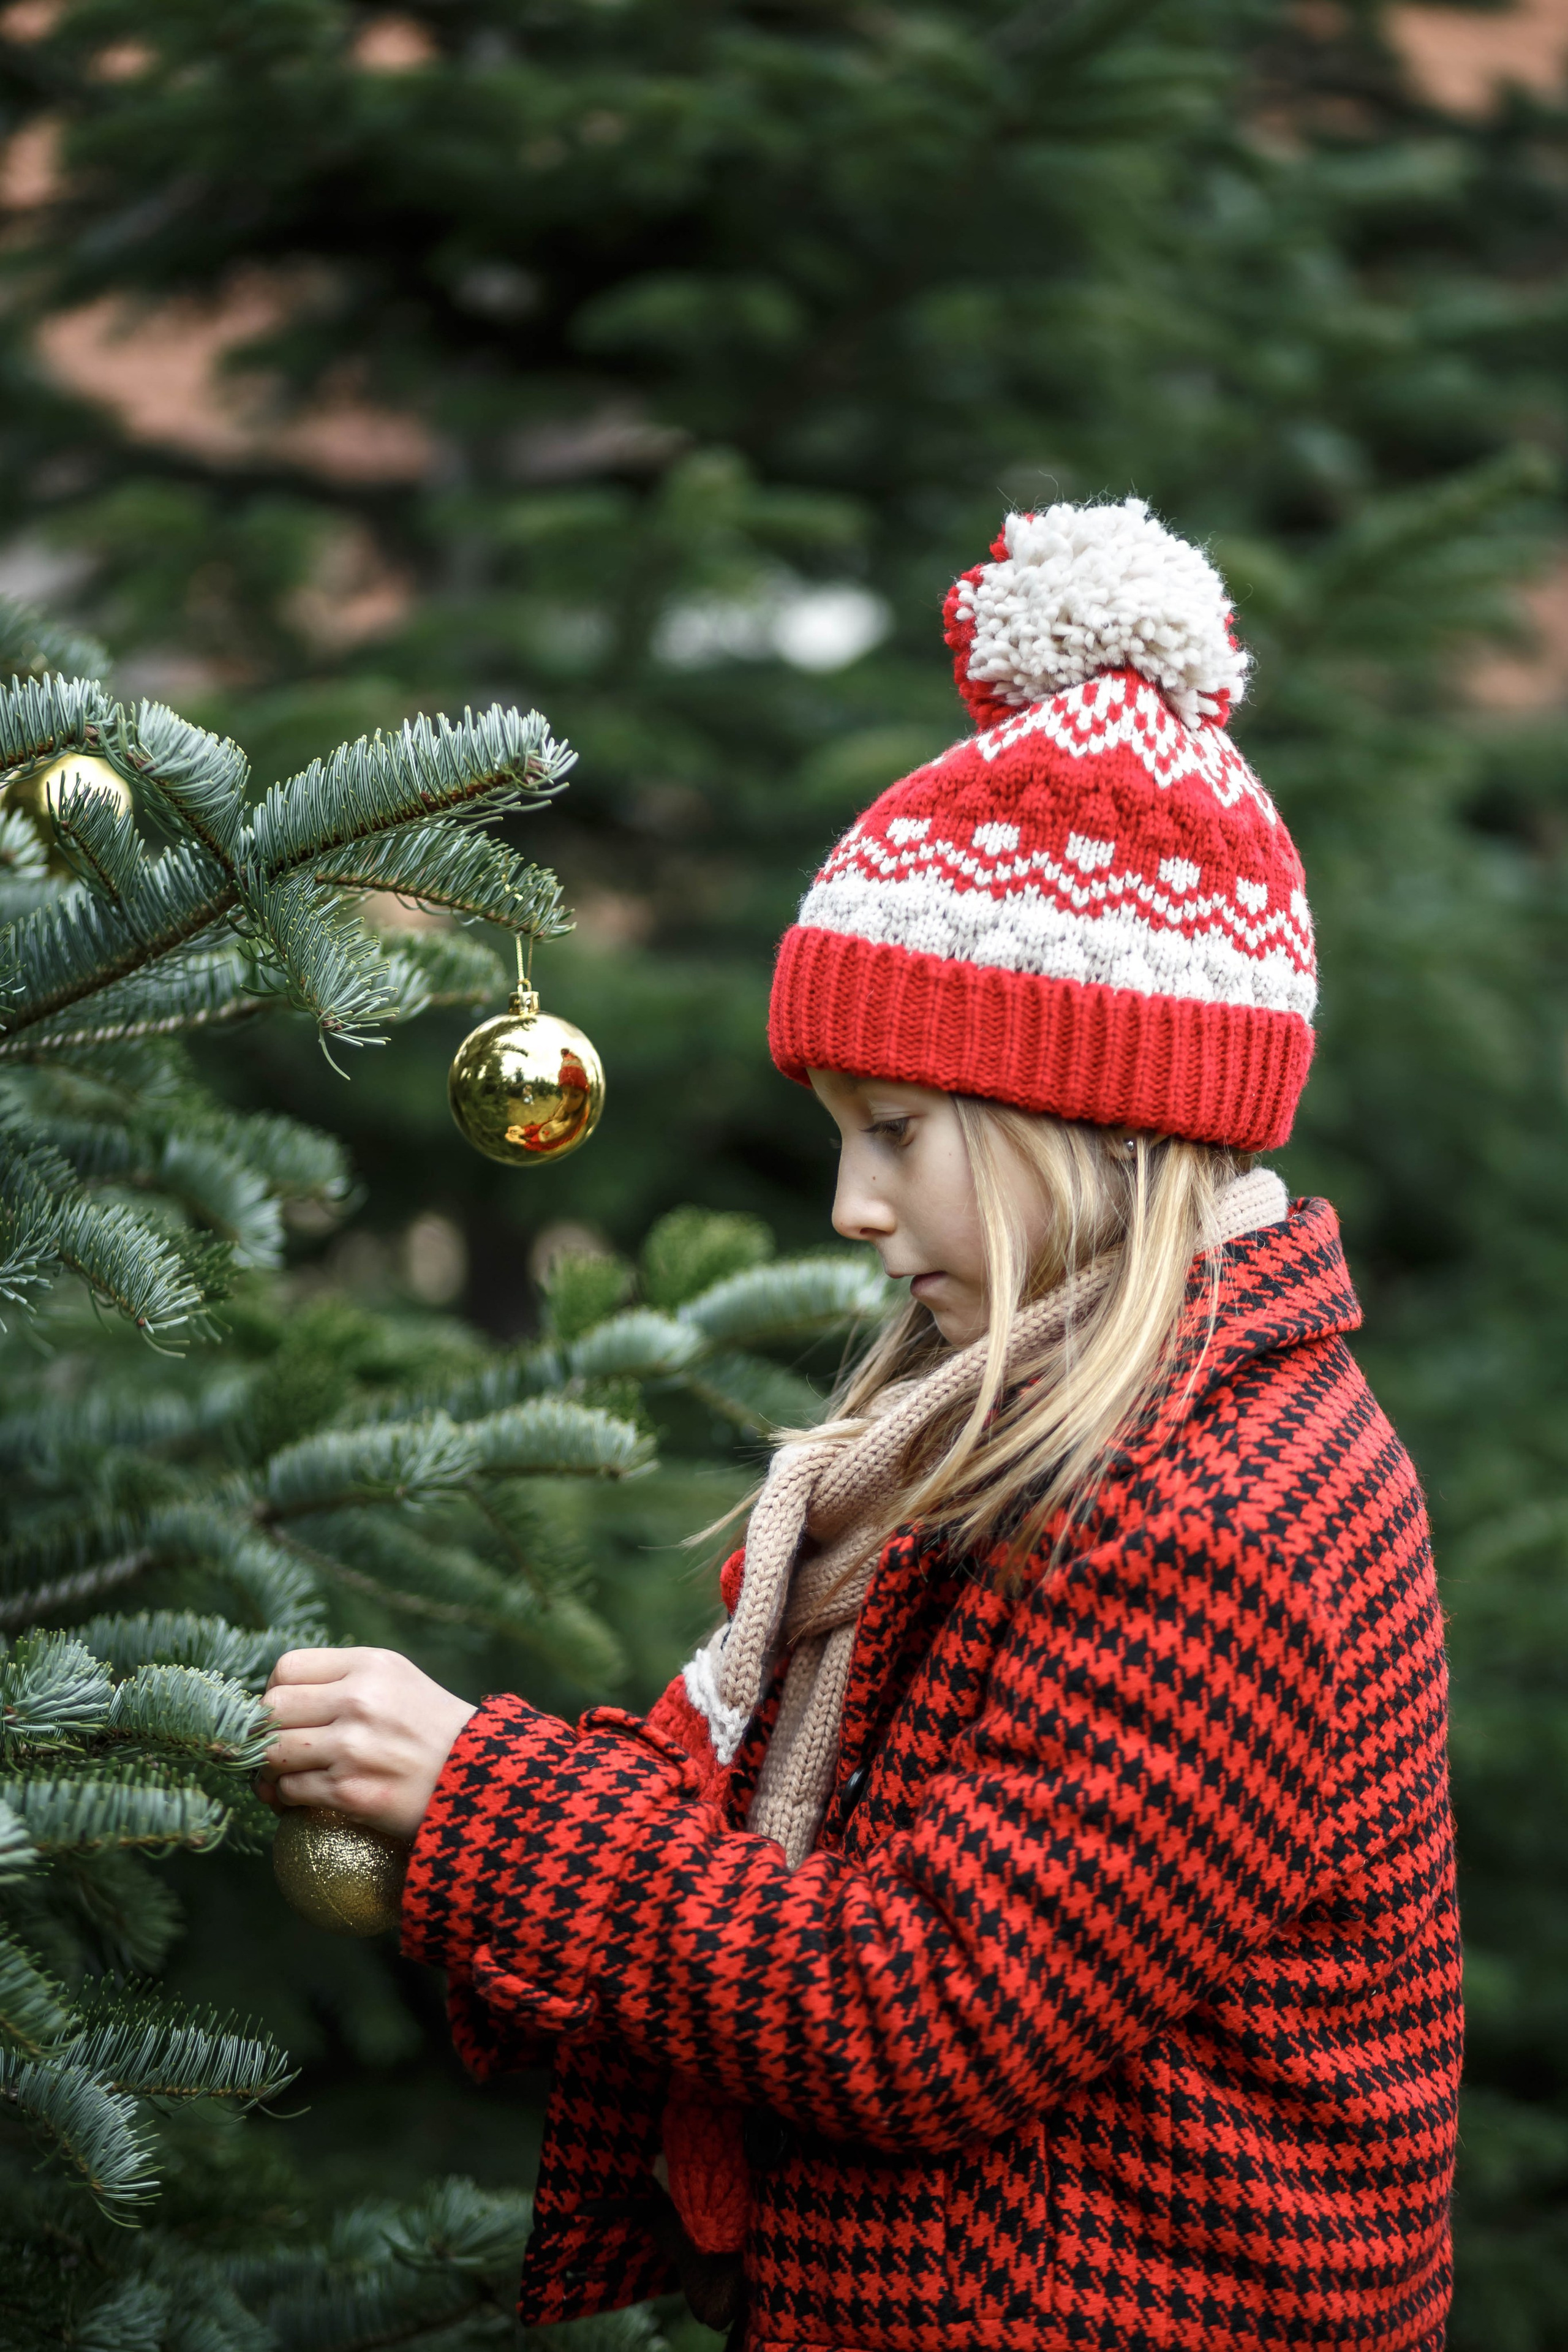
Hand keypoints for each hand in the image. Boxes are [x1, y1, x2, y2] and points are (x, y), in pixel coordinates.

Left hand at [259, 1648, 475, 1840]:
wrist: (483, 1778)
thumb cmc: (435, 1731)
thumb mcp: (398, 1681)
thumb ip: (345, 1680)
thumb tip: (277, 1699)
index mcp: (370, 1666)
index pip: (287, 1667)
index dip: (275, 1692)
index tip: (287, 1713)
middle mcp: (359, 1700)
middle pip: (272, 1708)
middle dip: (265, 1733)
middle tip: (279, 1747)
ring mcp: (353, 1747)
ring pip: (273, 1752)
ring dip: (271, 1770)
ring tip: (282, 1777)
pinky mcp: (350, 1793)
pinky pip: (290, 1792)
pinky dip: (287, 1799)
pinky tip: (300, 1800)